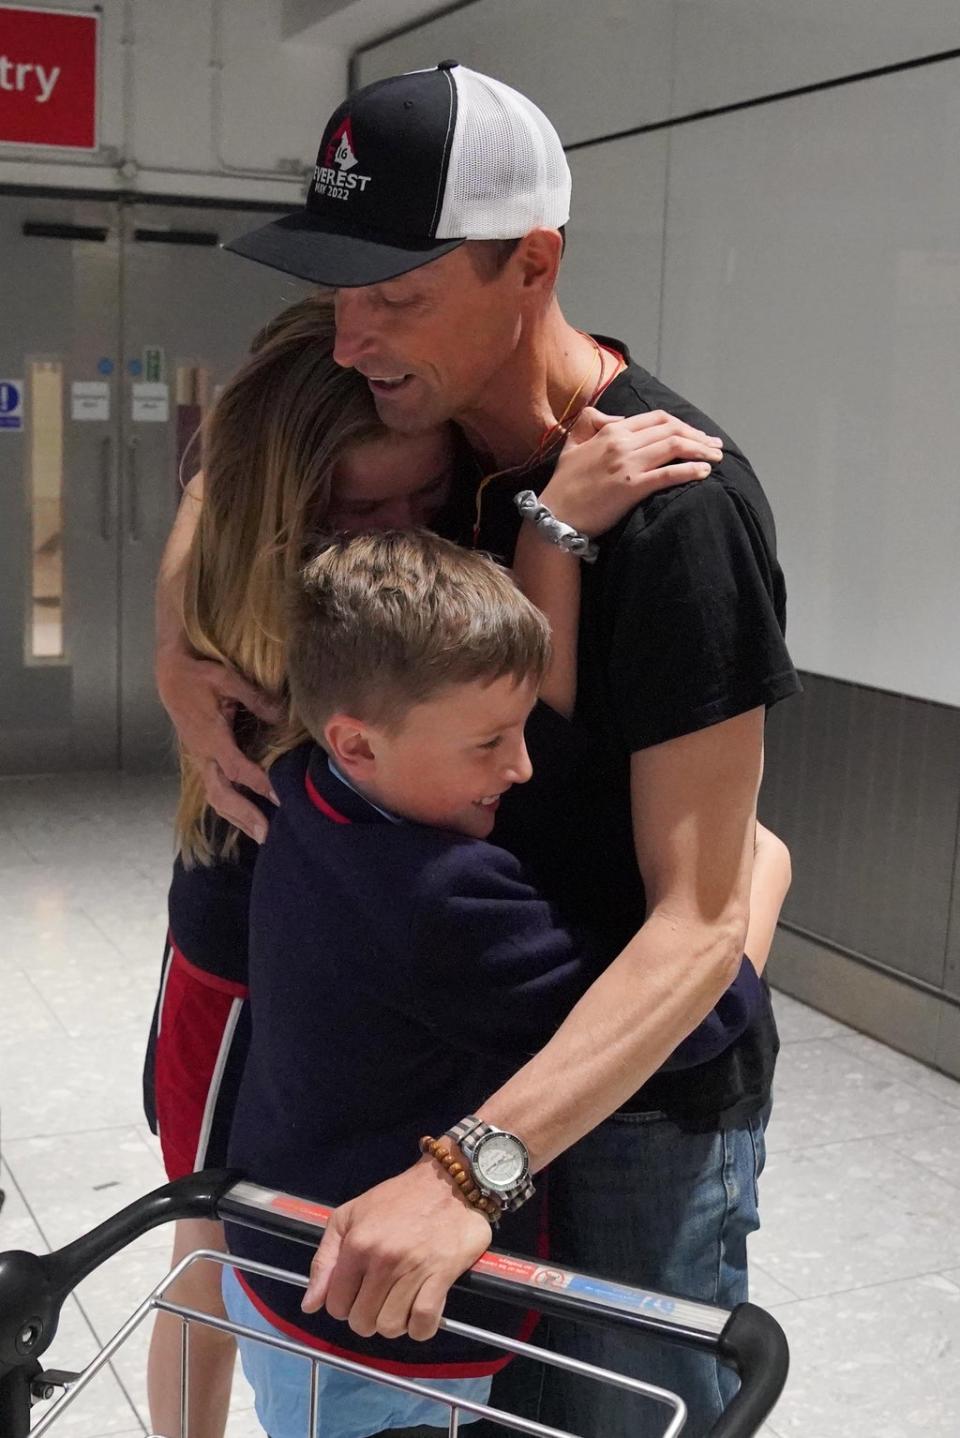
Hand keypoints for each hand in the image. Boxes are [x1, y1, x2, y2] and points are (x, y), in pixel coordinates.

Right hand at [155, 645, 283, 842]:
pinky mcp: (201, 760)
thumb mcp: (227, 679)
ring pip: (215, 797)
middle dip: (244, 815)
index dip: (258, 784)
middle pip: (221, 794)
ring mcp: (200, 759)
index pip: (236, 768)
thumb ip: (256, 699)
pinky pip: (214, 789)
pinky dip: (230, 807)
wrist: (169, 676)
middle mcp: (202, 754)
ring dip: (237, 818)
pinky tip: (247, 818)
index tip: (280, 798)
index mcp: (210, 737)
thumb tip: (283, 715)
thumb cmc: (199, 676)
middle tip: (267, 835)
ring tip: (260, 836)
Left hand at [301, 1159, 491, 1340]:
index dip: (344, 1304)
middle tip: (379, 1297)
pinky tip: (418, 1313)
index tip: (356, 1292)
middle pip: (363, 1322)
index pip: (336, 1305)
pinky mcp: (442, 1276)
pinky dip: (419, 1329)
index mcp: (357, 1244)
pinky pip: (423, 1324)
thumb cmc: (397, 1198)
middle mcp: (383, 1259)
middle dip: (367, 1317)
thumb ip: (325, 1260)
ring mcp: (413, 1269)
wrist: (448, 1182)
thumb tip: (309, 1305)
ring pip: (391, 1327)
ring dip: (393, 1323)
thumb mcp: (349, 1216)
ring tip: (399, 1303)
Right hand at [540, 407, 722, 536]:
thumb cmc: (565, 484)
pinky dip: (690, 470)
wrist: (556, 514)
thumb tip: (620, 417)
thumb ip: (592, 421)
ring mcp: (628, 465)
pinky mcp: (632, 488)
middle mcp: (622, 443)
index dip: (681, 424)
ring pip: (674, 447)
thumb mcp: (572, 443)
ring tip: (716, 458)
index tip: (696, 434)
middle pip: (671, 430)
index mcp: (611, 430)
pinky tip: (704, 472)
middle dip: (698, 436)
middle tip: (715, 446)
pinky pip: (668, 474)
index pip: (655, 418)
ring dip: (700, 450)